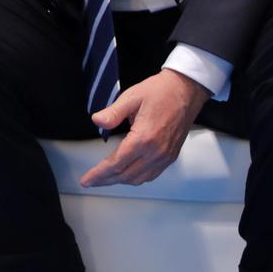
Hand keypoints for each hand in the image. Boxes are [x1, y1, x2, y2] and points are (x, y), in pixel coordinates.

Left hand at [78, 70, 209, 187]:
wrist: (186, 90)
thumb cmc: (160, 91)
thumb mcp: (131, 97)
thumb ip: (113, 113)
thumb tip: (97, 121)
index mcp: (144, 138)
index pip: (116, 163)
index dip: (99, 173)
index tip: (86, 179)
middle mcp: (156, 151)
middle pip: (126, 175)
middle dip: (106, 180)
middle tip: (90, 181)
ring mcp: (165, 155)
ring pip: (139, 178)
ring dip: (120, 181)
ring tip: (105, 178)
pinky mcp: (171, 155)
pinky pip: (152, 174)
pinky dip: (136, 178)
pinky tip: (126, 174)